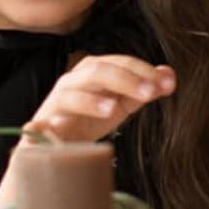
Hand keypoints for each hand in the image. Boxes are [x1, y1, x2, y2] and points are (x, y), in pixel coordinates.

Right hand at [25, 54, 175, 141]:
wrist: (60, 146)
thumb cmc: (91, 120)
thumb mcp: (122, 104)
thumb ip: (144, 90)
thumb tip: (169, 75)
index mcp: (95, 71)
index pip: (122, 63)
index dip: (145, 72)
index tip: (167, 85)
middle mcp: (74, 81)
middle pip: (99, 72)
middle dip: (126, 80)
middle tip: (150, 93)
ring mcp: (56, 103)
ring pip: (71, 94)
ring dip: (91, 100)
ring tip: (112, 109)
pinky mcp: (40, 128)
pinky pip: (39, 125)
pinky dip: (44, 127)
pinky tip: (54, 129)